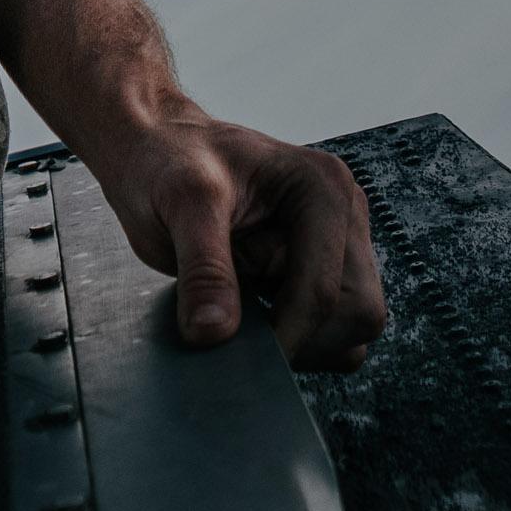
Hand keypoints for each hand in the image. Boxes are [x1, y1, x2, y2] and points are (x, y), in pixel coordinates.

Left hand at [91, 113, 383, 370]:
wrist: (153, 154)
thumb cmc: (166, 162)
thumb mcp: (179, 204)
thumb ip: (203, 267)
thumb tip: (214, 331)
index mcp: (323, 187)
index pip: (324, 290)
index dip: (284, 334)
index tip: (237, 356)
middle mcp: (343, 213)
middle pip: (358, 314)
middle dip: (300, 332)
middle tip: (238, 316)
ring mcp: (337, 243)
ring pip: (350, 332)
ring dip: (299, 336)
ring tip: (241, 298)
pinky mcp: (323, 269)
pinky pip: (330, 332)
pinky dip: (295, 336)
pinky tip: (250, 307)